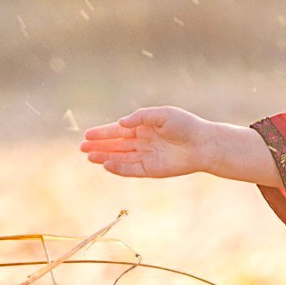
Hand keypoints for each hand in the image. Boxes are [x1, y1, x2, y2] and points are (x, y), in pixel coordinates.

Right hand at [81, 106, 212, 177]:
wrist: (203, 144)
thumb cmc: (186, 125)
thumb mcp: (163, 114)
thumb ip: (141, 117)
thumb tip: (120, 123)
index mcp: (145, 127)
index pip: (119, 130)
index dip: (103, 133)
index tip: (87, 135)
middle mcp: (143, 142)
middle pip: (116, 145)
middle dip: (99, 146)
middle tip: (81, 148)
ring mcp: (146, 156)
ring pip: (120, 157)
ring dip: (105, 157)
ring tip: (89, 157)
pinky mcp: (151, 169)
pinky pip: (131, 169)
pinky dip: (118, 168)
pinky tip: (106, 165)